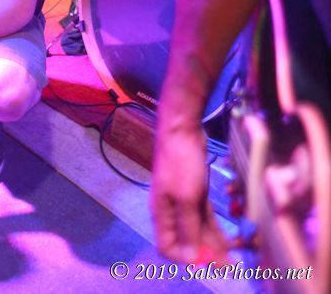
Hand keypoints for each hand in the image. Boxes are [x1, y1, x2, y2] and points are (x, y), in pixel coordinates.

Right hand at [150, 124, 228, 263]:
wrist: (182, 129)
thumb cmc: (180, 162)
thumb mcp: (186, 198)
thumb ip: (188, 228)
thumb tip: (190, 257)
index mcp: (161, 213)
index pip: (168, 247)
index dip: (185, 259)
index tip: (207, 263)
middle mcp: (171, 210)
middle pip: (186, 240)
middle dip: (206, 254)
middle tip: (229, 264)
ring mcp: (183, 200)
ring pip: (198, 229)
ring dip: (214, 243)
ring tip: (234, 256)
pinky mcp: (194, 191)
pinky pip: (205, 217)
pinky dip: (216, 228)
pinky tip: (230, 237)